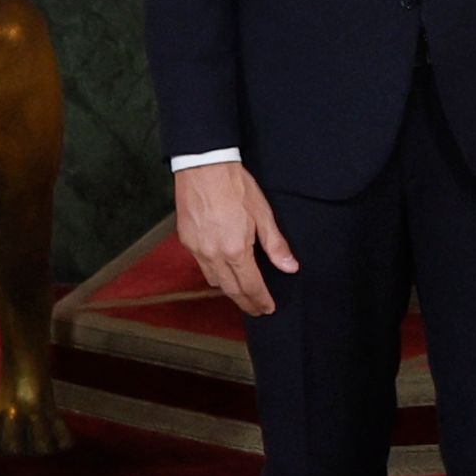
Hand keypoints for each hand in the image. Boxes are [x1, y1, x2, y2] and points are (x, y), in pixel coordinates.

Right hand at [174, 160, 297, 318]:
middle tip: (257, 308)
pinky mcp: (186, 241)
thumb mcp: (263, 214)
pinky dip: (214, 273)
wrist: (204, 166)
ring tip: (242, 292)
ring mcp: (196, 249)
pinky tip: (223, 269)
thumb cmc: (235, 186)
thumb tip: (290, 266)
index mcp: (235, 250)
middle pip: (230, 290)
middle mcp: (213, 254)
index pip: (250, 286)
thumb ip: (276, 244)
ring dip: (229, 289)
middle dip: (245, 302)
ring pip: (213, 280)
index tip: (268, 308)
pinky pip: (201, 266)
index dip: (260, 300)